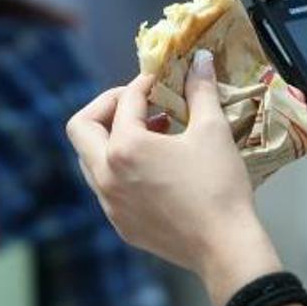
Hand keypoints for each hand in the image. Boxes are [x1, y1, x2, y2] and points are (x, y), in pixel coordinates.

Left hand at [66, 50, 285, 276]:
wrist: (224, 247)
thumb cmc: (218, 187)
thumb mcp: (212, 131)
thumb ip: (200, 90)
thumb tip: (199, 58)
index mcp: (125, 148)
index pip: (125, 101)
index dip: (144, 84)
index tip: (163, 81)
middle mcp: (106, 176)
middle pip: (82, 128)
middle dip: (107, 108)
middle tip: (138, 105)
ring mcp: (110, 205)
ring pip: (90, 161)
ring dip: (112, 141)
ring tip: (152, 135)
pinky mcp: (121, 226)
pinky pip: (107, 189)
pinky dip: (121, 170)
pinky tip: (154, 170)